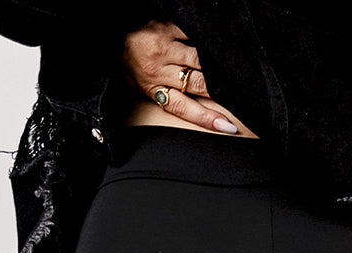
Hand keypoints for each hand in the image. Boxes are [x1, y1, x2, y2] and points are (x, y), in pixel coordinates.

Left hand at [121, 19, 238, 132]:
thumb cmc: (129, 63)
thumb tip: (198, 106)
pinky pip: (194, 35)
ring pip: (200, 58)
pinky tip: (212, 47)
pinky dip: (206, 42)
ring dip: (216, 66)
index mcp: (153, 87)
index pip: (185, 108)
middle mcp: (158, 67)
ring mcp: (164, 45)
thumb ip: (166, 95)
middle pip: (199, 83)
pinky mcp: (168, 25)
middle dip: (220, 91)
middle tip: (238, 97)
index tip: (228, 127)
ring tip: (229, 72)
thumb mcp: (141, 87)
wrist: (113, 33)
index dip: (207, 119)